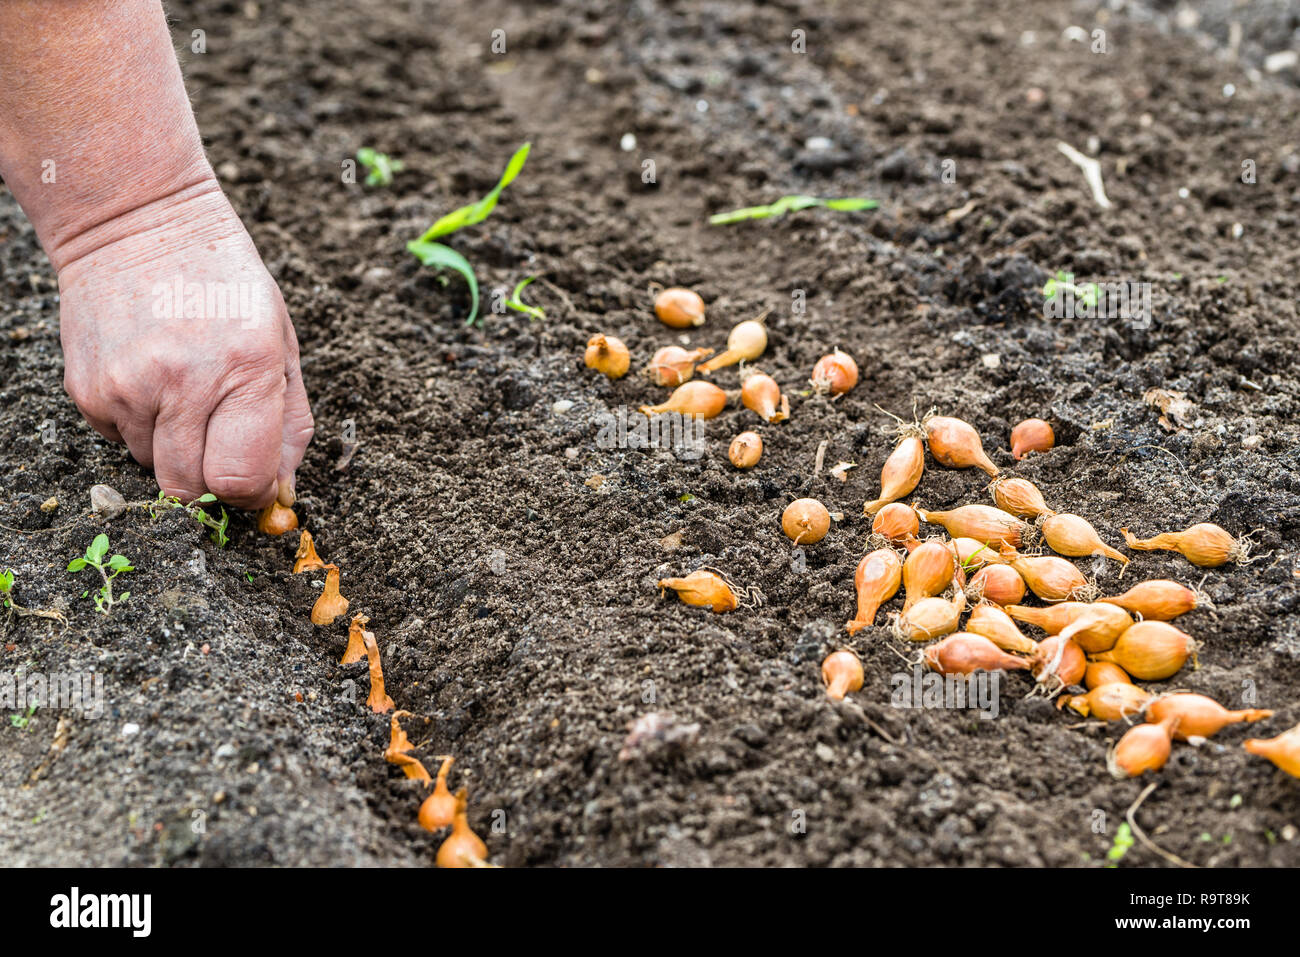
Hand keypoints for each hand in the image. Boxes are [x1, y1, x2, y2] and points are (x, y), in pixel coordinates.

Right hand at [57, 182, 313, 508]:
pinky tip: (151, 377)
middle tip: (221, 441)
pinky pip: (120, 443)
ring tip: (184, 390)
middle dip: (212, 481)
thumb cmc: (224, 284)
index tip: (256, 481)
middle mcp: (184, 382)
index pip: (240, 480)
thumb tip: (281, 493)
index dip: (252, 493)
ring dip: (176, 448)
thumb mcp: (281, 342)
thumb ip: (291, 424)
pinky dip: (141, 426)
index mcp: (247, 368)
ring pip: (156, 469)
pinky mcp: (87, 390)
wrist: (136, 220)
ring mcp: (128, 387)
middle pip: (191, 490)